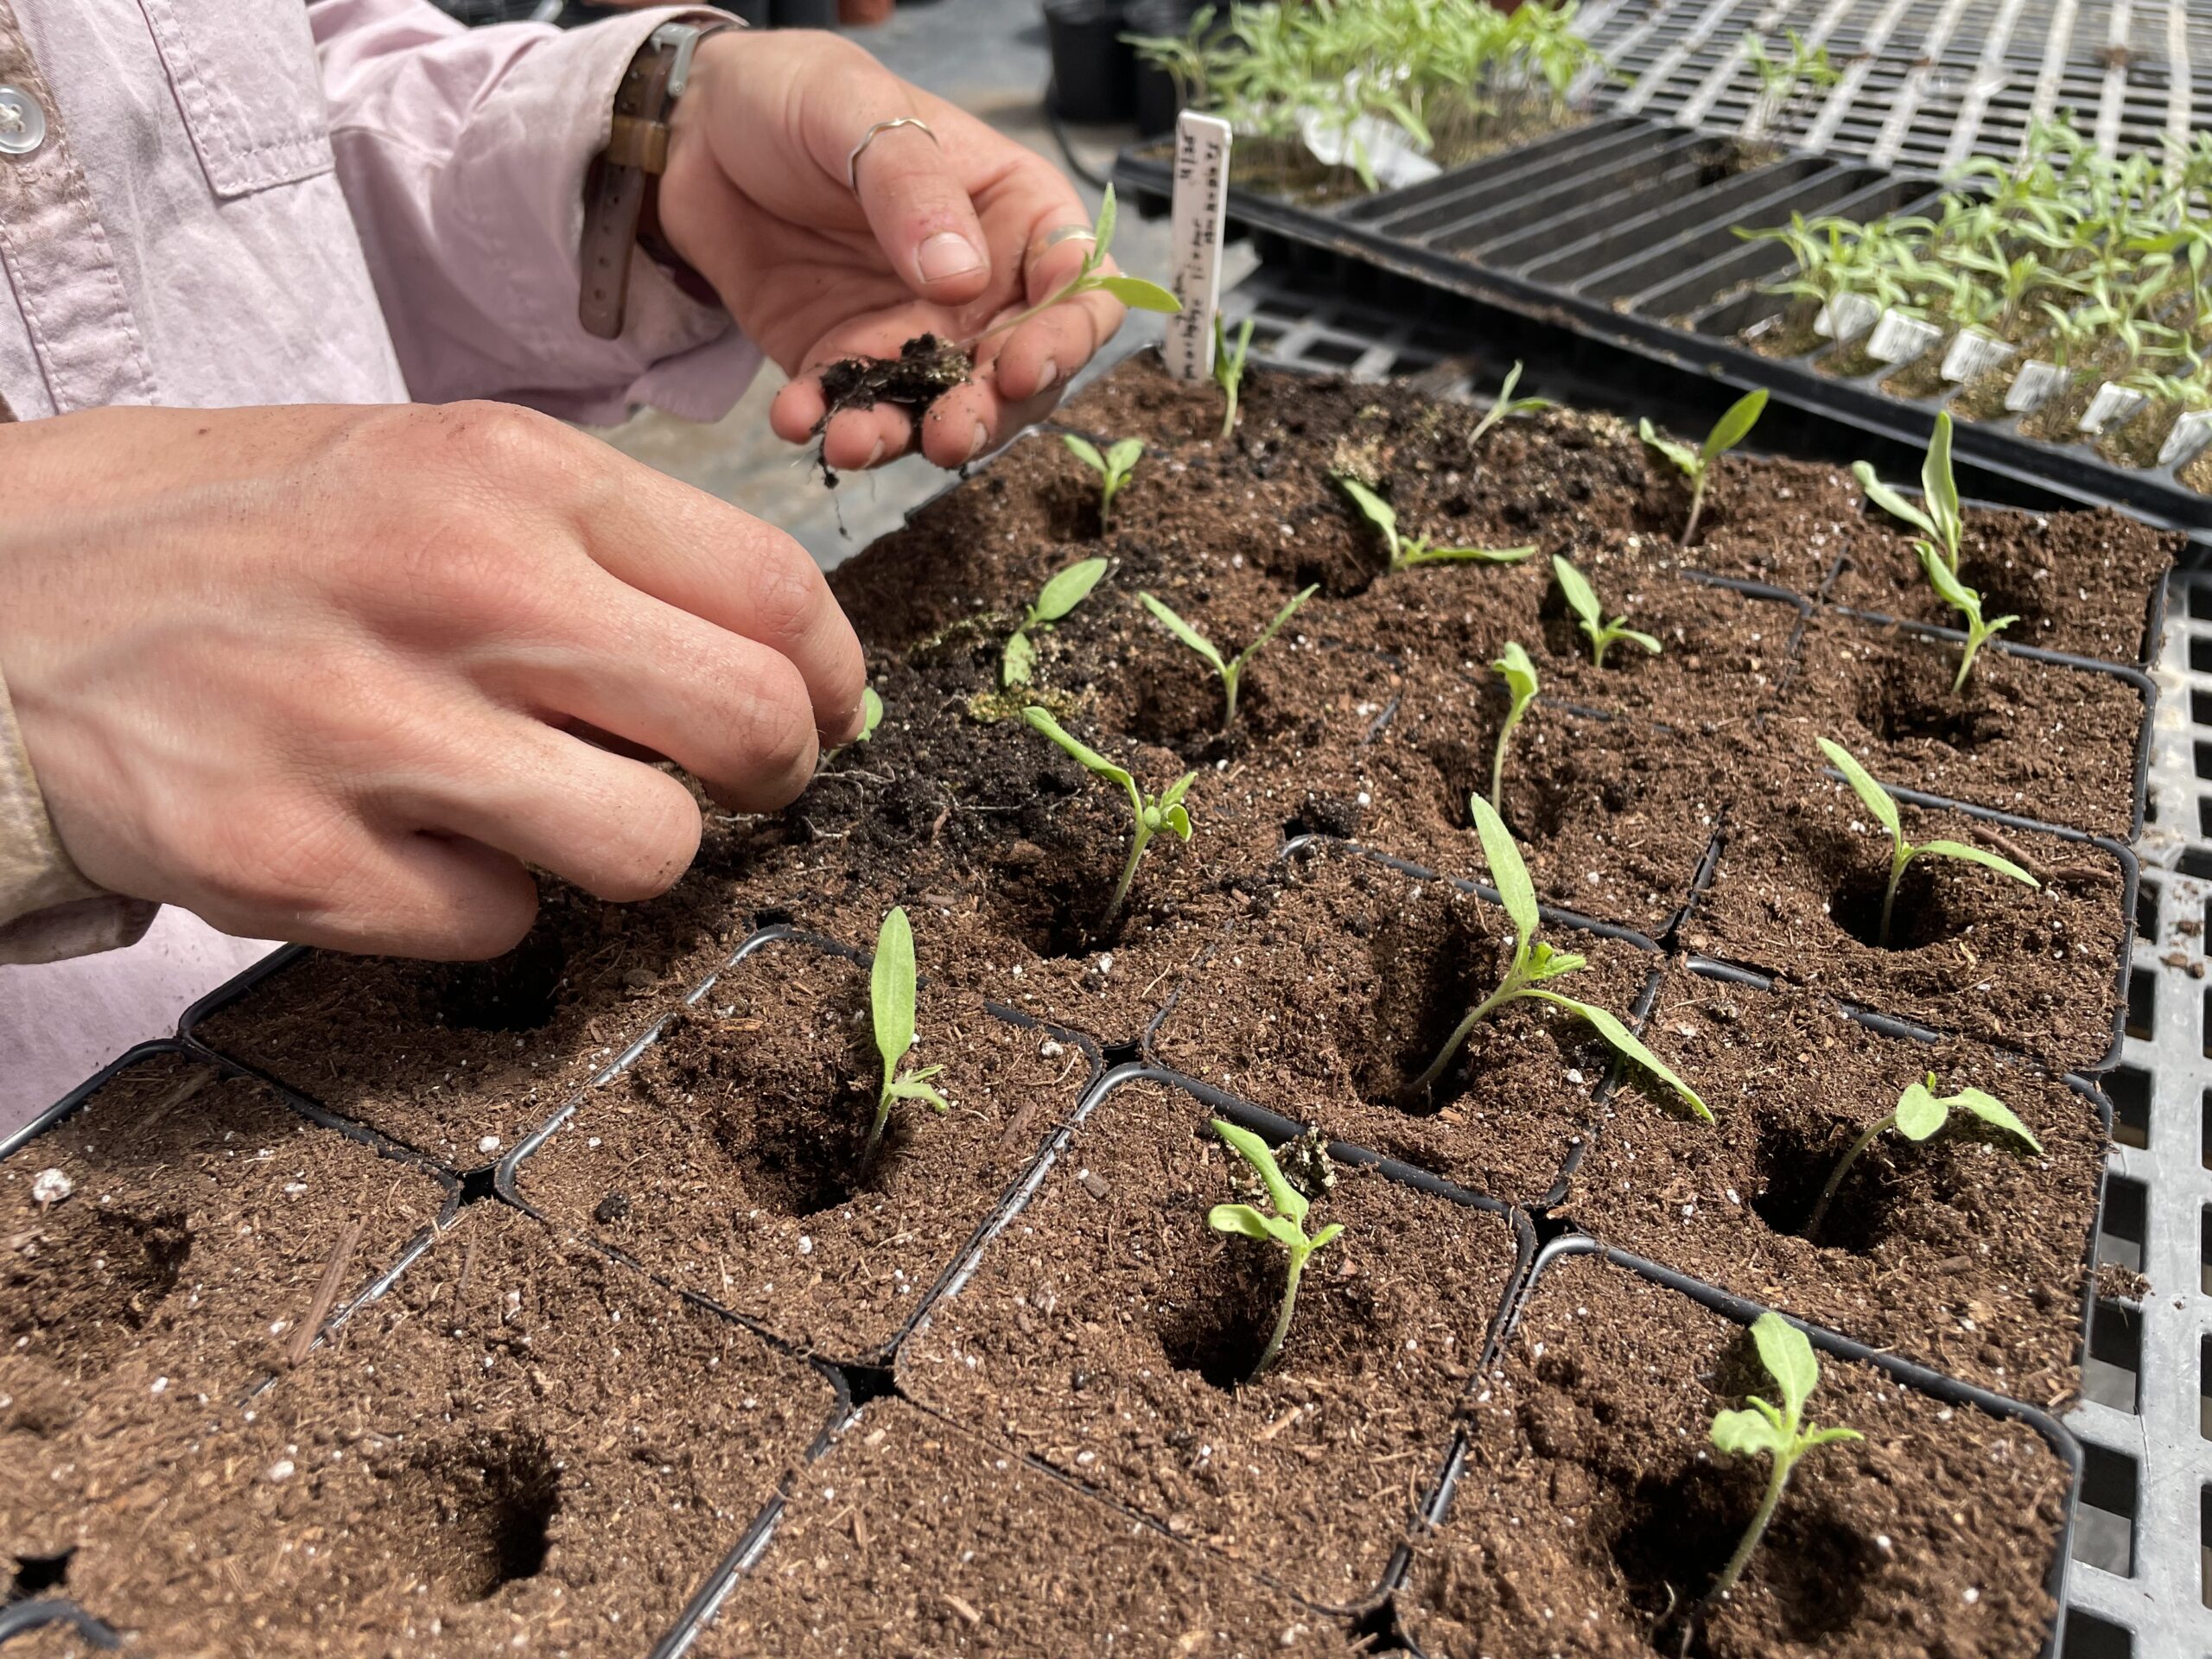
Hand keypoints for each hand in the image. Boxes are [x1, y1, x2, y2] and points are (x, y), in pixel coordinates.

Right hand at [0, 403, 864, 956]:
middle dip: (772, 773)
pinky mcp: (295, 861)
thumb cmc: (256, 537)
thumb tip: (778, 653)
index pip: (774, 588)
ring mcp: (370, 730)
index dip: (832, 675)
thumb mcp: (432, 466)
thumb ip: (605, 547)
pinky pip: (501, 925)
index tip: (821, 710)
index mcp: (508, 473)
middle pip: (749, 725)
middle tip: (727, 779)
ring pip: (650, 849)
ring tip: (554, 805)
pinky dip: (482, 900)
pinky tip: (415, 840)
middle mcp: (456, 589)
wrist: (4, 602)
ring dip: (630, 847)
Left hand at [657, 30, 1126, 473]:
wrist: (698, 128)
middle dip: (990, 413)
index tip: (1023, 364)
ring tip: (857, 442)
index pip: (1079, 287)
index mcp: (1016, 216)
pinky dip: (828, 426)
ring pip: (941, 411)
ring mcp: (917, 335)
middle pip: (1020, 374)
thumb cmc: (797, 94)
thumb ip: (913, 187)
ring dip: (908, 437)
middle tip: (951, 435)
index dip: (1067, 336)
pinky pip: (852, 411)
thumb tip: (962, 277)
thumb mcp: (856, 108)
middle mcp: (983, 289)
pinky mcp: (847, 363)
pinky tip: (797, 419)